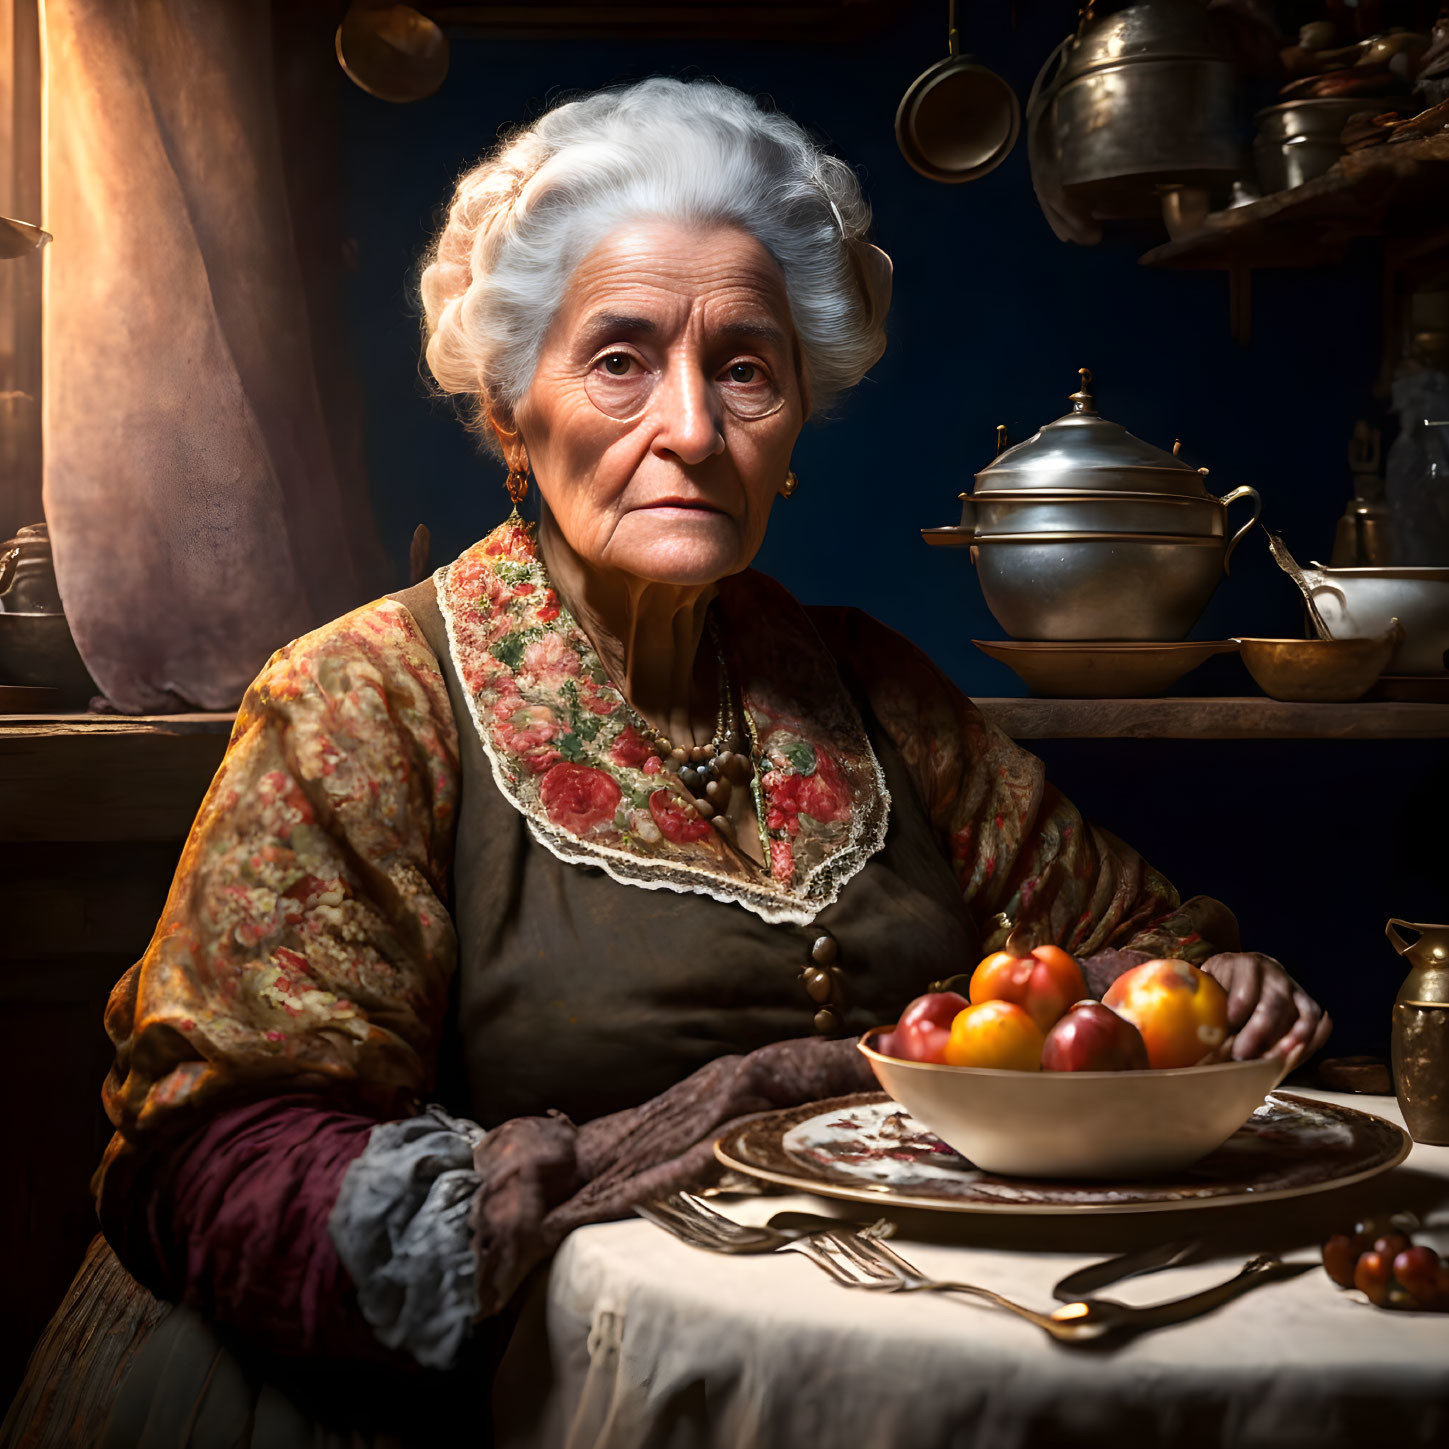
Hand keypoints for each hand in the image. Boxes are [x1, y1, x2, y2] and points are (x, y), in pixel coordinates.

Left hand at [1200, 952, 1331, 1066]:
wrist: (1240, 978)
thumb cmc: (1218, 990)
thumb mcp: (1206, 988)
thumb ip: (1202, 1002)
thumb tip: (1196, 1029)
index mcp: (1243, 965)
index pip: (1245, 985)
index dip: (1238, 1006)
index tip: (1228, 1026)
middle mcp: (1273, 973)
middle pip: (1273, 1003)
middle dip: (1259, 1031)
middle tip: (1242, 1054)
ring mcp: (1294, 988)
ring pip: (1300, 1014)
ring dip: (1286, 1041)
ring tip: (1269, 1061)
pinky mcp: (1308, 1004)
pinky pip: (1316, 1023)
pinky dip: (1309, 1040)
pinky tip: (1293, 1055)